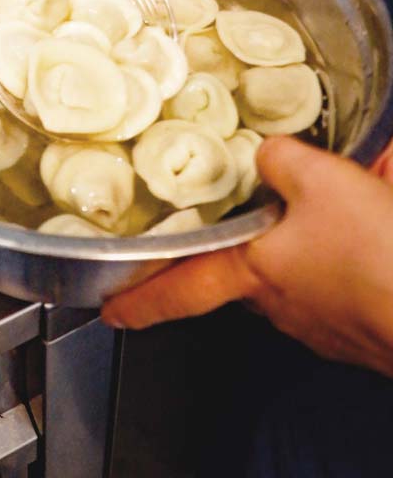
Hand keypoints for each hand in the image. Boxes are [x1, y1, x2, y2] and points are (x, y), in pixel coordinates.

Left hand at [101, 136, 392, 376]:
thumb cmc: (377, 252)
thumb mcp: (318, 176)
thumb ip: (279, 159)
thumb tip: (266, 155)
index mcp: (256, 271)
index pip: (181, 289)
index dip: (142, 299)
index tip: (113, 312)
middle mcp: (284, 304)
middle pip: (246, 272)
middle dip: (248, 243)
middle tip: (257, 215)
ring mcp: (326, 322)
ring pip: (298, 273)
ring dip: (305, 242)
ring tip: (333, 206)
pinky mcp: (363, 325)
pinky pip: (340, 281)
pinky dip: (346, 252)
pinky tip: (366, 223)